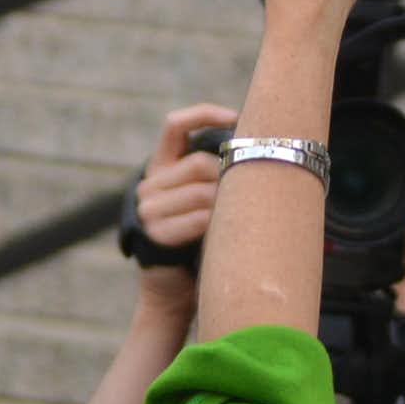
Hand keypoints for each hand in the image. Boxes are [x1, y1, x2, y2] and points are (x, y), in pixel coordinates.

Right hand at [131, 102, 235, 312]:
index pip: (175, 125)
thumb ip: (217, 170)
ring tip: (235, 217)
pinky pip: (200, 218)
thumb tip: (257, 139)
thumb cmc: (203, 237)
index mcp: (160, 167)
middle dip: (229, 176)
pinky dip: (219, 224)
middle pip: (200, 162)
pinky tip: (224, 233)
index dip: (205, 114)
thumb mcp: (209, 195)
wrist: (178, 289)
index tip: (237, 117)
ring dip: (227, 203)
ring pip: (203, 190)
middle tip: (244, 196)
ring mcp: (147, 210)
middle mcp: (148, 185)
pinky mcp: (154, 234)